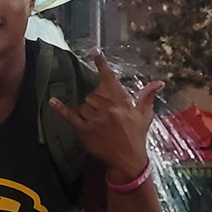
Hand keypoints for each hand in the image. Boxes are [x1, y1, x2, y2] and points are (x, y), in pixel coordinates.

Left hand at [47, 52, 162, 184]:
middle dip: (97, 100)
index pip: (109, 78)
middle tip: (105, 112)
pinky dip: (61, 109)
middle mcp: (106, 108)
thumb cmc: (137, 136)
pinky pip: (70, 116)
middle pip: (93, 93)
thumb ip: (148, 96)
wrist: (128, 160)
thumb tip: (159, 82)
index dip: (101, 64)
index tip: (94, 51)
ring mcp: (94, 119)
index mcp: (121, 101)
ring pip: (83, 104)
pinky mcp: (84, 130)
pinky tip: (53, 101)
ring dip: (88, 109)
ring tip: (98, 121)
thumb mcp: (145, 115)